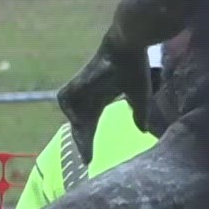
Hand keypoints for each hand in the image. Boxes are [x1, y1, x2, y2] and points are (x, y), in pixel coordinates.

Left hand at [57, 35, 150, 162]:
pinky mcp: (77, 81)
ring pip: (72, 114)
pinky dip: (71, 113)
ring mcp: (80, 88)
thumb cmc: (135, 69)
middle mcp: (88, 95)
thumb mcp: (140, 97)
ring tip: (85, 146)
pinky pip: (66, 100)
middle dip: (82, 141)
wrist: (128, 47)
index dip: (90, 141)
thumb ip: (139, 114)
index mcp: (101, 97)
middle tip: (87, 161)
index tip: (90, 160)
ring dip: (77, 130)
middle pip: (80, 124)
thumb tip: (142, 132)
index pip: (90, 124)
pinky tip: (81, 123)